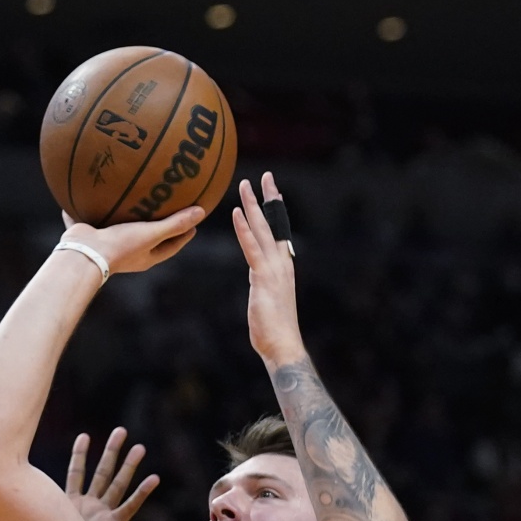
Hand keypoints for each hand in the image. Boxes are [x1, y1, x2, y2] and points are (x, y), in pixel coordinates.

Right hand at [59, 204, 204, 275]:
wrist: (82, 253)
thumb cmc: (120, 246)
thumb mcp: (151, 234)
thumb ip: (175, 224)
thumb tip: (201, 212)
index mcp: (145, 257)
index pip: (171, 246)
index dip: (184, 235)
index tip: (194, 223)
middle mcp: (128, 252)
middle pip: (149, 237)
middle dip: (159, 225)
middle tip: (170, 208)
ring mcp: (109, 243)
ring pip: (122, 226)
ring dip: (128, 214)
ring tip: (135, 195)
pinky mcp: (92, 234)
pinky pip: (97, 216)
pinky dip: (98, 204)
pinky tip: (98, 187)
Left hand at [64, 428, 158, 520]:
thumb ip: (23, 509)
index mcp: (72, 503)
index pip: (76, 473)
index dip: (79, 455)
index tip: (84, 436)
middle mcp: (90, 505)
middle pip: (102, 472)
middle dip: (111, 451)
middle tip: (121, 430)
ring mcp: (102, 514)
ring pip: (118, 484)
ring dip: (129, 466)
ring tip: (140, 447)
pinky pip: (130, 507)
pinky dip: (141, 494)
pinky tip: (154, 479)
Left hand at [231, 173, 307, 368]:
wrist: (283, 345)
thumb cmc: (273, 328)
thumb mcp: (266, 298)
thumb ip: (261, 282)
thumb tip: (256, 275)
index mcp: (282, 266)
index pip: (279, 231)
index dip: (275, 210)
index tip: (271, 190)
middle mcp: (281, 262)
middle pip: (274, 223)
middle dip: (268, 198)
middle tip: (263, 175)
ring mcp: (274, 268)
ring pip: (262, 230)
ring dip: (253, 205)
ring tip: (245, 185)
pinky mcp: (263, 277)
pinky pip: (252, 247)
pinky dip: (244, 229)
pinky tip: (237, 212)